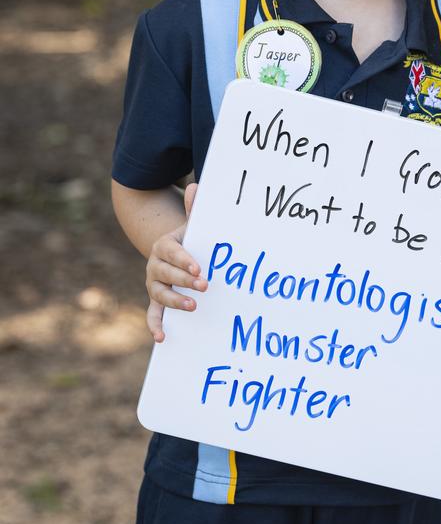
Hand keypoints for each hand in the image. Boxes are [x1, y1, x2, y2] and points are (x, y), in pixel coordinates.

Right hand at [145, 183, 206, 341]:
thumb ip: (195, 209)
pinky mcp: (156, 301)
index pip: (173, 252)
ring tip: (193, 306)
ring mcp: (154, 284)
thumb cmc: (190, 239)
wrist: (175, 253)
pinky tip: (162, 337)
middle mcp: (155, 265)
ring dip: (175, 301)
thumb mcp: (193, 225)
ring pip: (160, 294)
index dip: (185, 260)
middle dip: (184, 280)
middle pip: (166, 274)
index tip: (199, 268)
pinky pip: (152, 314)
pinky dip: (155, 326)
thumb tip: (197, 186)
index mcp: (165, 245)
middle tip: (205, 286)